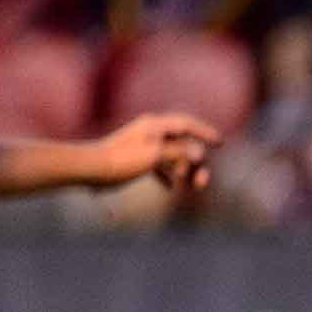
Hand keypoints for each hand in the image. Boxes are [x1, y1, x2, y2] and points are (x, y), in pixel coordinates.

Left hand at [87, 113, 222, 193]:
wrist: (90, 169)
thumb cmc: (122, 160)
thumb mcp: (155, 155)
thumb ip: (180, 152)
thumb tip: (201, 153)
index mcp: (155, 126)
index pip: (187, 124)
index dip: (205, 132)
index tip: (220, 143)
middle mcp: (151, 132)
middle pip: (184, 144)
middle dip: (197, 164)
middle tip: (202, 184)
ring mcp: (144, 145)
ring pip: (173, 155)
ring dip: (185, 170)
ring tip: (189, 187)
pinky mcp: (136, 159)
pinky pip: (160, 165)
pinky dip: (168, 175)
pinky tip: (170, 187)